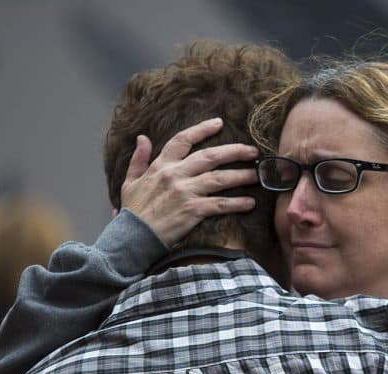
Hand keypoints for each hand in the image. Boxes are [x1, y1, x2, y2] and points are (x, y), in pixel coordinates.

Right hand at [120, 117, 259, 245]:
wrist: (133, 236)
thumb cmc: (133, 211)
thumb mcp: (130, 180)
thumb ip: (139, 158)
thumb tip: (143, 137)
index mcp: (162, 165)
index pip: (183, 140)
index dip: (202, 129)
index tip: (219, 123)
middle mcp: (176, 175)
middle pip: (210, 156)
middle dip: (235, 151)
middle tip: (253, 151)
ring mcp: (185, 192)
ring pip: (219, 179)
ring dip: (241, 176)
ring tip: (256, 175)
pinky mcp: (193, 211)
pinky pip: (220, 204)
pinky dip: (237, 203)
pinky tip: (250, 203)